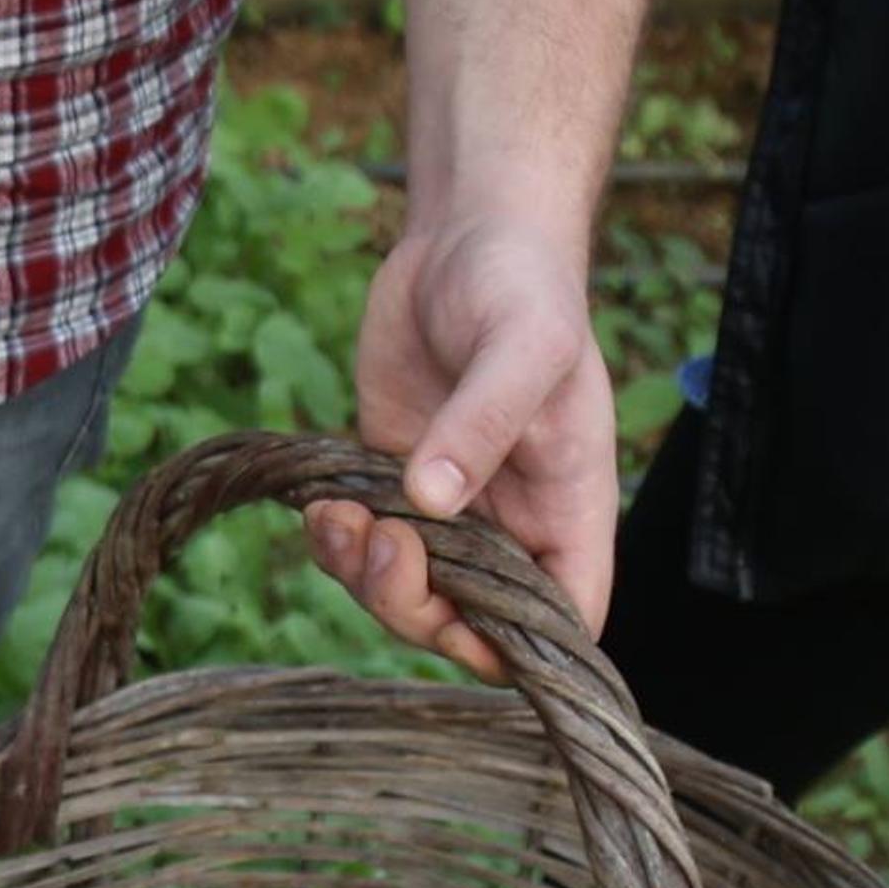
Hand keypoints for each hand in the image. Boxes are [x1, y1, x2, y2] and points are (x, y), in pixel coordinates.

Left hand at [306, 213, 617, 670]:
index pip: (566, 619)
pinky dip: (336, 544)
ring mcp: (447, 508)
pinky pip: (362, 545)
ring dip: (363, 579)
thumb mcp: (522, 346)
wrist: (463, 236)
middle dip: (416, 607)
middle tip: (381, 544)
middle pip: (470, 624)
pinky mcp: (390, 482)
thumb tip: (433, 502)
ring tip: (339, 521)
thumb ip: (484, 422)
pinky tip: (320, 508)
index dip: (522, 651)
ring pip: (407, 593)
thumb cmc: (523, 285)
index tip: (462, 623)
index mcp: (568, 509)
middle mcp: (511, 523)